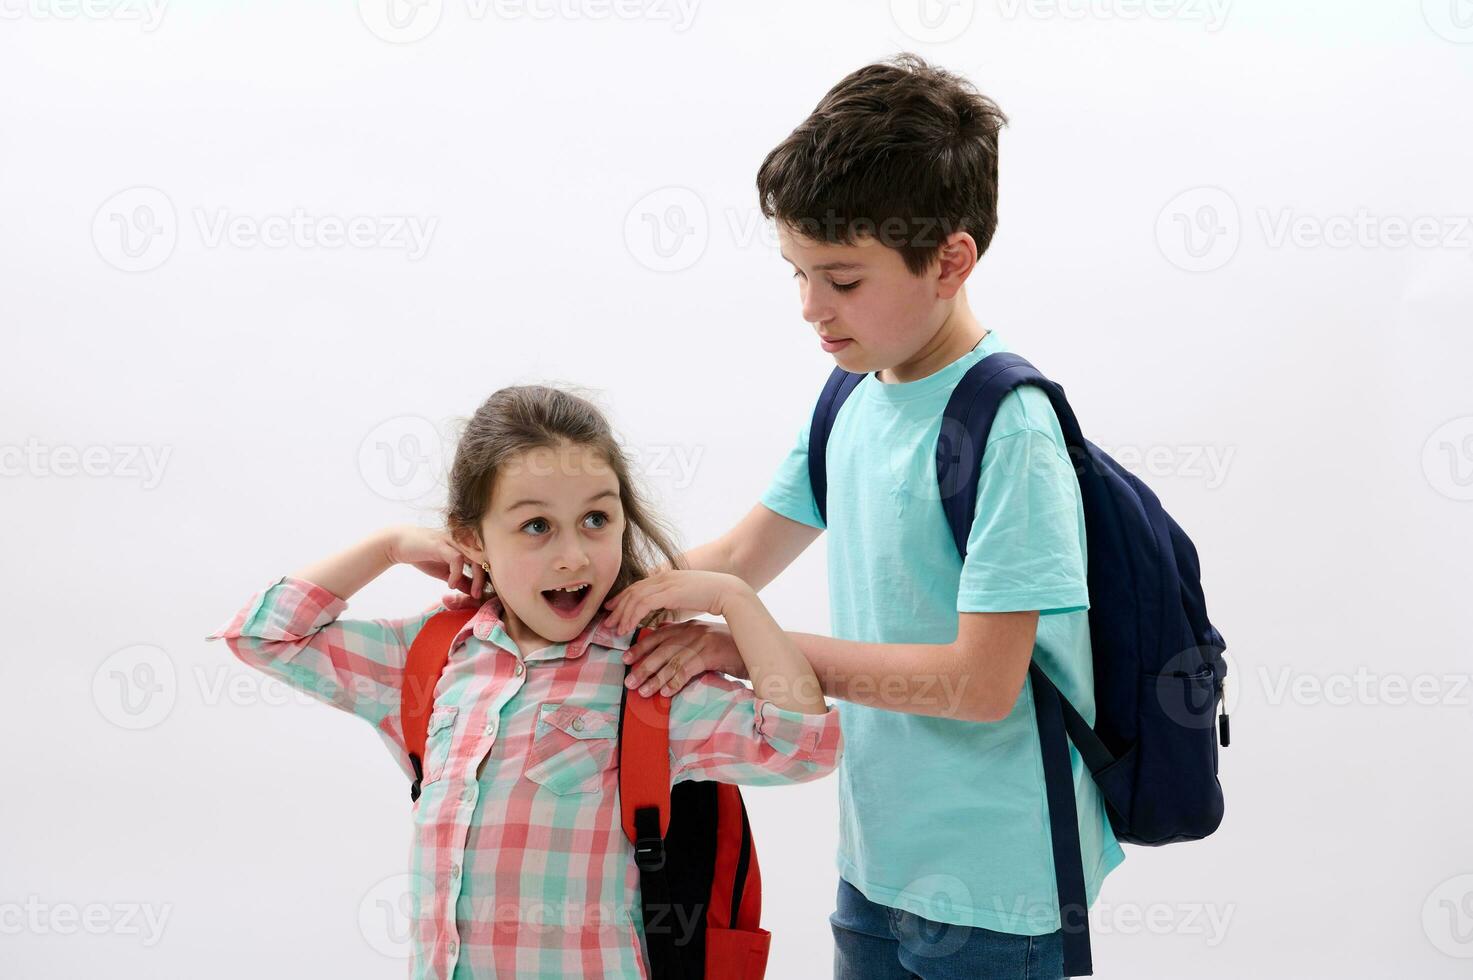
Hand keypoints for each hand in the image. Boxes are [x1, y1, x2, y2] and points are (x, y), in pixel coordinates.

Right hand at [384, 525, 484, 597]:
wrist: (398, 544)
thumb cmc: (423, 555)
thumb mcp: (445, 571)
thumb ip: (460, 579)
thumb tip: (472, 592)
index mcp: (466, 546)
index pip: (487, 560)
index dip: (489, 577)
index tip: (484, 594)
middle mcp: (463, 541)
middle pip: (486, 559)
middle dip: (487, 579)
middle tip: (480, 596)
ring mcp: (453, 541)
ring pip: (476, 557)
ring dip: (477, 578)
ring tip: (472, 594)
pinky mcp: (442, 544)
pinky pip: (457, 559)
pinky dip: (457, 574)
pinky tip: (451, 585)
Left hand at [603, 569, 750, 636]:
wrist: (728, 591)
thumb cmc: (711, 596)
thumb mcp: (686, 598)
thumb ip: (671, 602)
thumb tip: (662, 613)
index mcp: (667, 576)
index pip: (638, 586)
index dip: (623, 598)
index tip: (612, 609)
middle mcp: (663, 576)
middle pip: (632, 590)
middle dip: (617, 607)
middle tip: (607, 622)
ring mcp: (666, 582)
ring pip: (634, 597)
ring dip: (622, 614)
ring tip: (615, 630)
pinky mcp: (669, 592)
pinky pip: (643, 604)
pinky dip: (632, 616)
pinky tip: (628, 628)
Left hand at [621, 620, 747, 696]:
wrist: (756, 649)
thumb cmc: (730, 650)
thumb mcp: (705, 641)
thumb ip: (687, 644)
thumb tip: (666, 657)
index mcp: (688, 626)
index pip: (658, 635)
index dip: (640, 647)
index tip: (625, 658)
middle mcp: (692, 631)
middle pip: (661, 649)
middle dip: (642, 665)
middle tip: (629, 681)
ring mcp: (701, 641)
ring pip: (671, 661)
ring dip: (655, 678)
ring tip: (642, 691)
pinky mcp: (710, 653)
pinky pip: (687, 669)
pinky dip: (674, 683)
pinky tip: (665, 693)